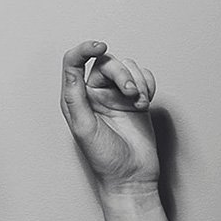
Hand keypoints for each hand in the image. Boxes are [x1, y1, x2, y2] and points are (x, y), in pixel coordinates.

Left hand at [59, 40, 159, 198]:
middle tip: (131, 94)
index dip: (84, 49)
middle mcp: (93, 94)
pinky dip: (148, 84)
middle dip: (122, 74)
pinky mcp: (136, 99)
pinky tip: (145, 103)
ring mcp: (116, 96)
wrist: (132, 174)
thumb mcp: (84, 127)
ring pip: (128, 67)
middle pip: (107, 63)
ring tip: (139, 102)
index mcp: (75, 99)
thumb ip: (76, 97)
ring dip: (138, 81)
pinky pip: (144, 76)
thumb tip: (71, 69)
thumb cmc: (104, 156)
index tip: (100, 45)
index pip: (73, 63)